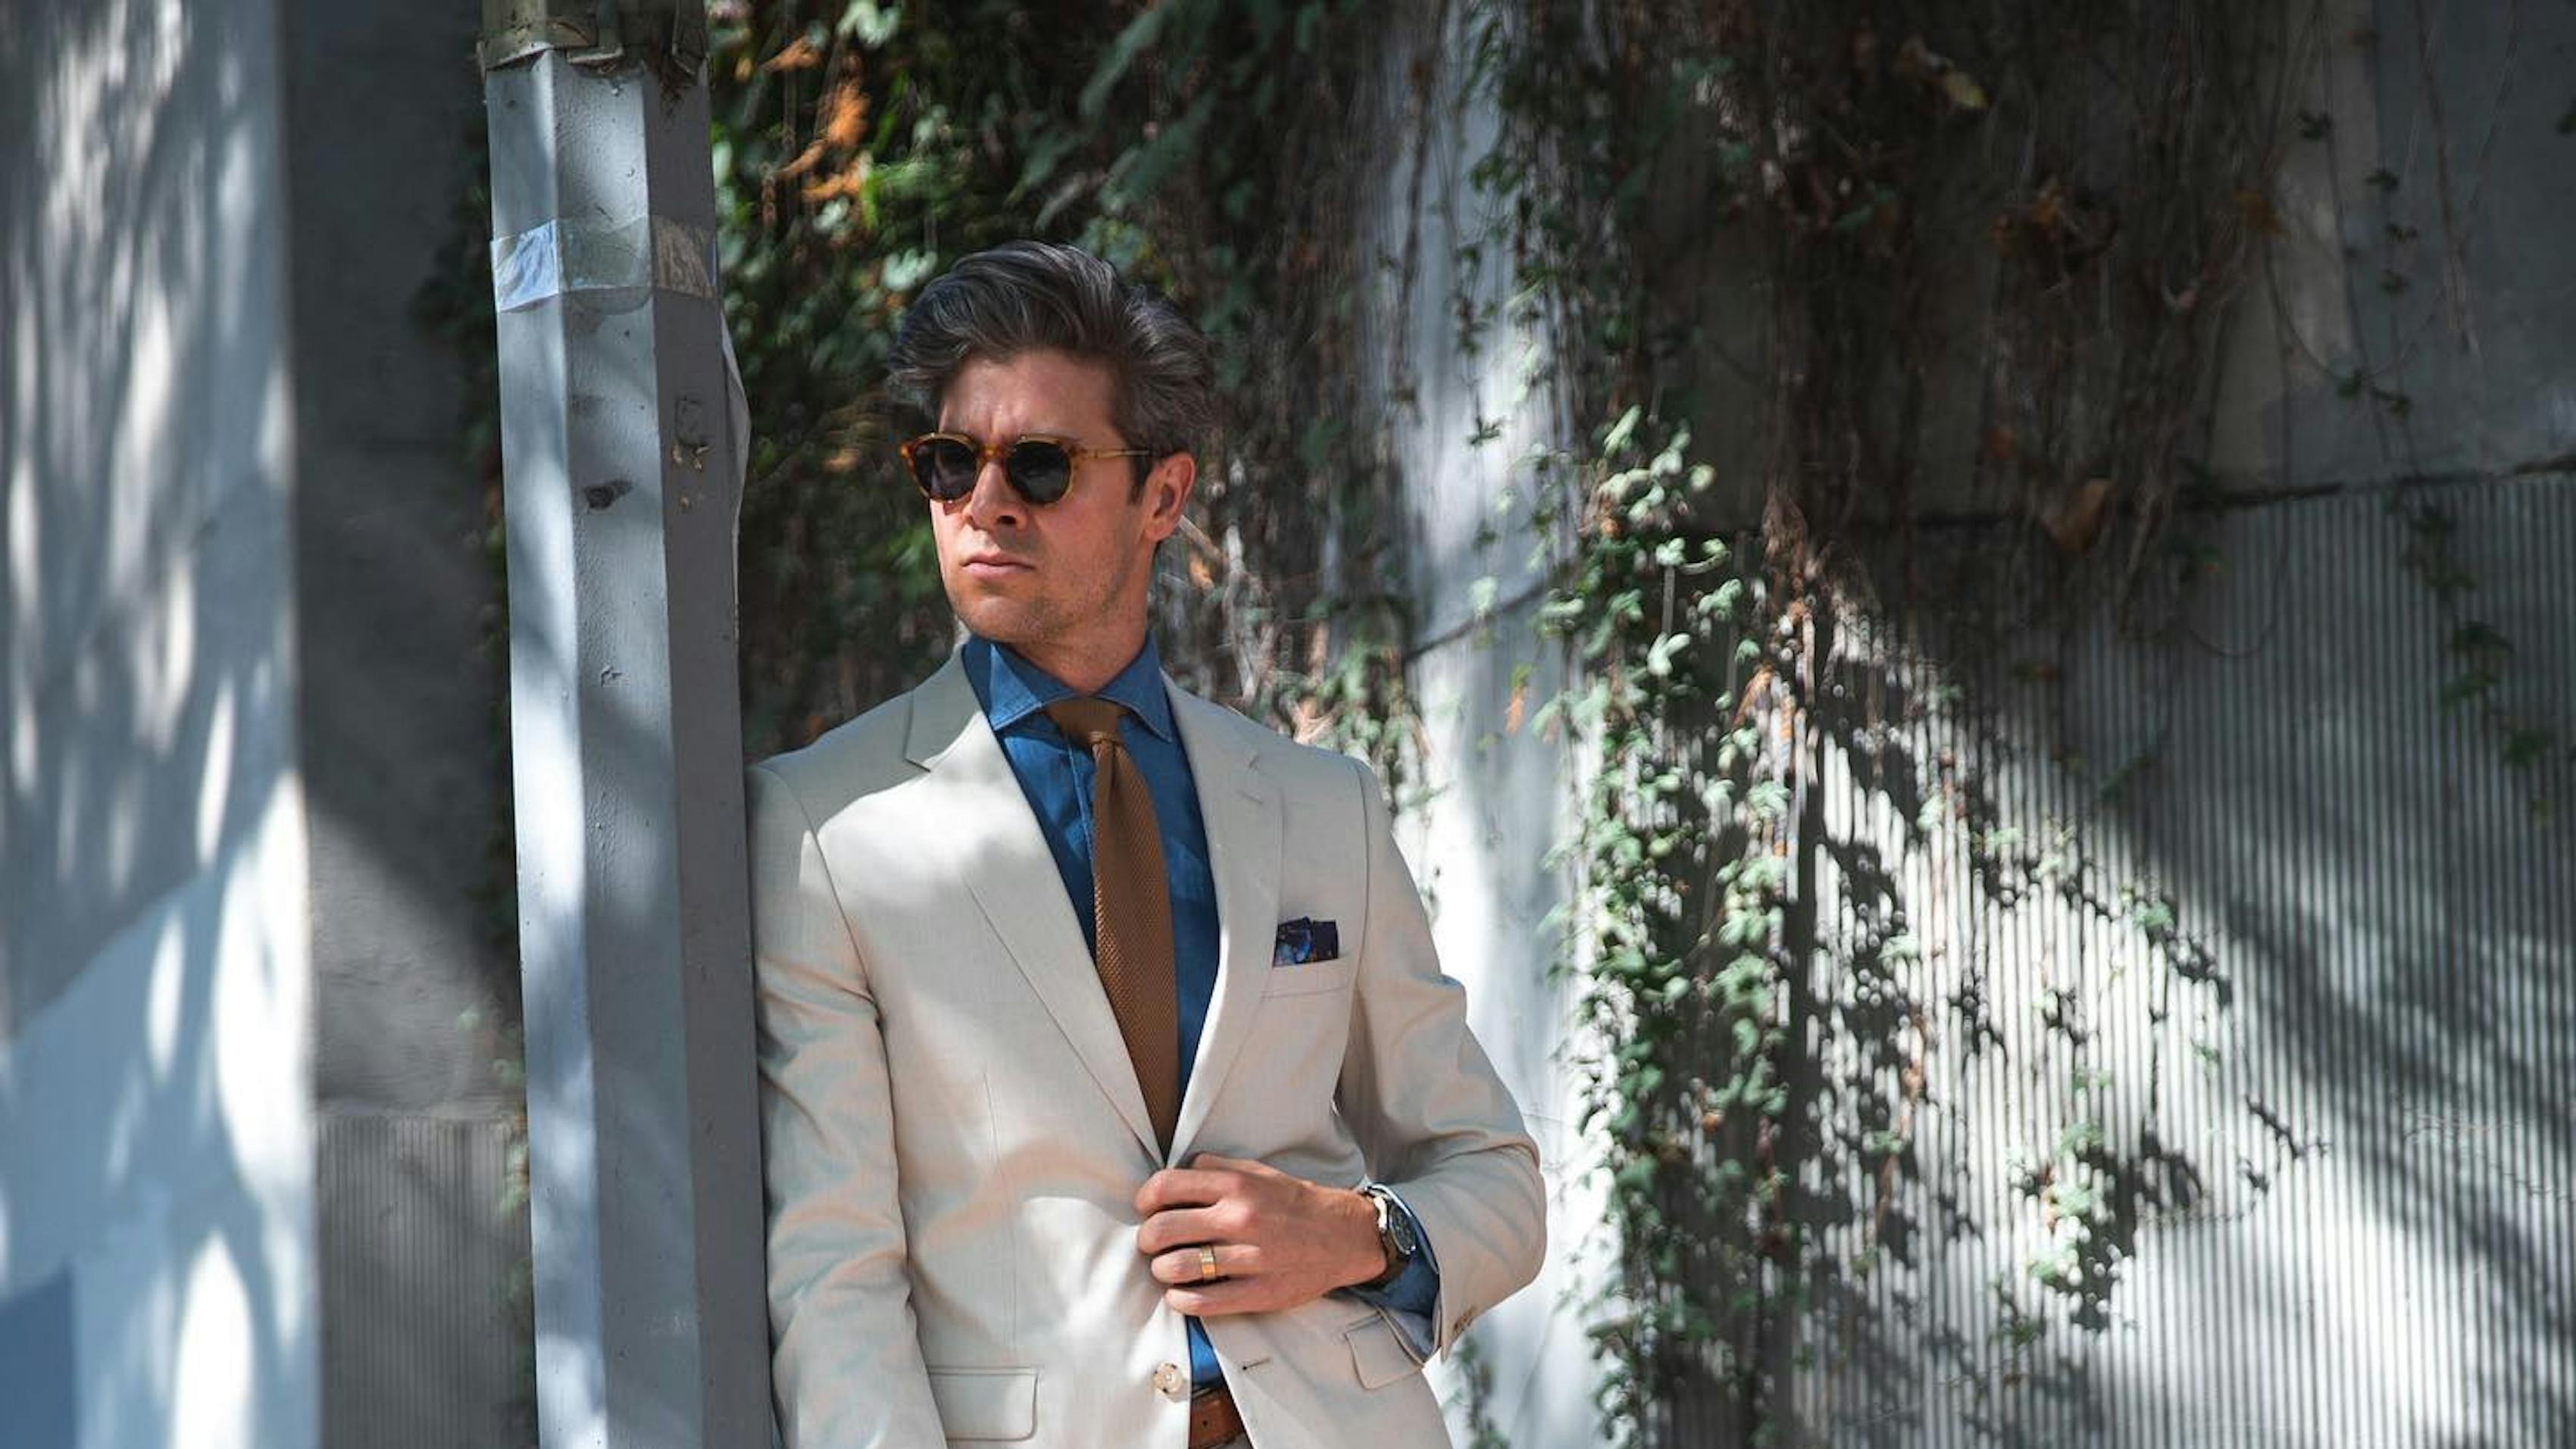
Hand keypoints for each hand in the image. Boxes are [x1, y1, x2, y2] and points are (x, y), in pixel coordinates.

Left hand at [1134, 1154, 1386, 1315]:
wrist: (1344, 1236)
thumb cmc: (1296, 1203)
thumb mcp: (1260, 1172)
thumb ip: (1219, 1168)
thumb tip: (1181, 1169)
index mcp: (1237, 1187)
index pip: (1167, 1186)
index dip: (1146, 1199)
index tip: (1147, 1208)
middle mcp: (1240, 1219)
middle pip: (1163, 1229)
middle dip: (1148, 1238)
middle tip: (1152, 1242)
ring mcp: (1250, 1259)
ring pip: (1178, 1267)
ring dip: (1162, 1270)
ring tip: (1166, 1268)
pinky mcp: (1259, 1293)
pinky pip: (1203, 1301)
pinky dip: (1180, 1300)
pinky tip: (1179, 1294)